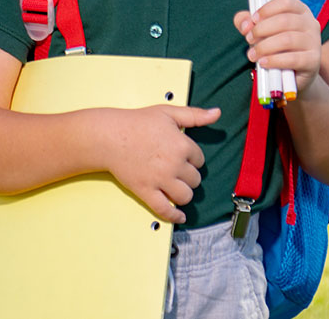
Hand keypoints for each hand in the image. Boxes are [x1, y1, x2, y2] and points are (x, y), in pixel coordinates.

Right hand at [98, 105, 220, 223]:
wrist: (111, 136)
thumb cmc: (138, 122)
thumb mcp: (169, 112)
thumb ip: (195, 115)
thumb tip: (217, 113)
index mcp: (182, 145)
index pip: (200, 160)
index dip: (193, 158)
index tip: (183, 155)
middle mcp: (175, 165)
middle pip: (195, 179)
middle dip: (189, 175)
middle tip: (178, 170)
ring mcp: (161, 180)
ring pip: (186, 196)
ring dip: (184, 193)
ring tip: (178, 188)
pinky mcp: (147, 192)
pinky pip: (165, 210)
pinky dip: (175, 216)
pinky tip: (180, 216)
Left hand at [234, 0, 322, 96]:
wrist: (292, 77)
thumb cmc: (276, 48)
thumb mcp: (261, 32)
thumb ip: (248, 23)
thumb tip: (244, 23)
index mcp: (300, 11)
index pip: (286, 2)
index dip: (267, 9)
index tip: (253, 19)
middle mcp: (311, 23)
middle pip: (285, 20)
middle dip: (261, 30)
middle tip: (249, 39)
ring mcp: (314, 42)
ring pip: (288, 39)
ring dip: (265, 47)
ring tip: (253, 55)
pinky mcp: (314, 61)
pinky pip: (293, 59)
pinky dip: (275, 60)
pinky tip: (263, 63)